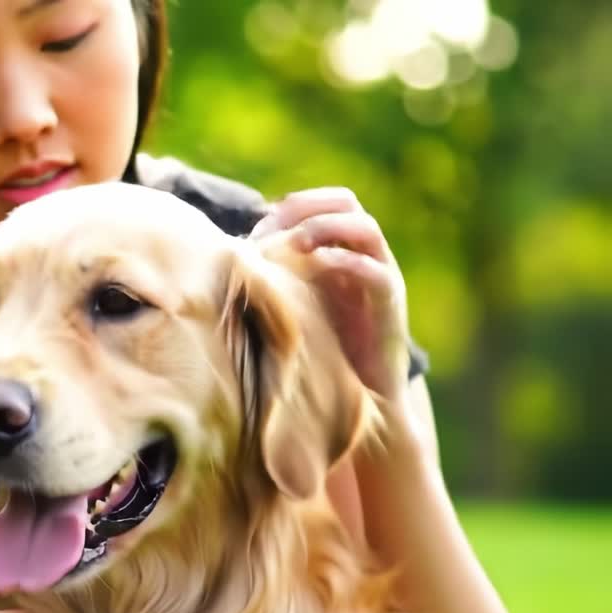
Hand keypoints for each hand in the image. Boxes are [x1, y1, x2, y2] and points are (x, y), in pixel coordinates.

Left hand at [250, 187, 412, 400]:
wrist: (360, 397)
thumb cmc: (320, 351)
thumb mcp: (292, 305)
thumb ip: (274, 276)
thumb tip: (234, 251)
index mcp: (344, 251)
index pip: (328, 203)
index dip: (296, 204)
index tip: (261, 219)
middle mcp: (366, 257)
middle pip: (349, 204)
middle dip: (311, 206)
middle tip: (277, 222)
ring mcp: (382, 277)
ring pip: (366, 229)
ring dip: (327, 227)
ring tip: (295, 242)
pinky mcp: (391, 305)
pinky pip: (376, 272)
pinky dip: (346, 262)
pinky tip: (316, 264)